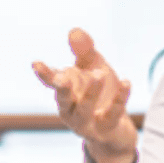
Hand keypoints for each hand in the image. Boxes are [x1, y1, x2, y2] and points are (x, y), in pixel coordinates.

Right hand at [32, 28, 137, 162]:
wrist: (115, 132)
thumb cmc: (100, 95)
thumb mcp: (94, 68)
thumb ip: (84, 51)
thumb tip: (74, 31)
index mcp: (66, 91)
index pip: (52, 81)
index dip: (45, 73)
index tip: (36, 64)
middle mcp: (71, 109)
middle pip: (63, 99)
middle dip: (62, 89)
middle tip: (62, 78)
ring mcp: (87, 123)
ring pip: (85, 109)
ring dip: (91, 92)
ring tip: (100, 73)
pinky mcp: (105, 130)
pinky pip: (112, 114)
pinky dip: (119, 98)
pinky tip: (127, 82)